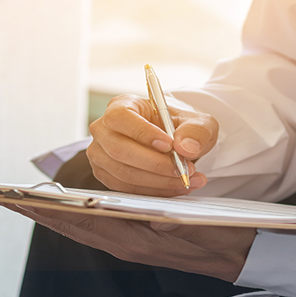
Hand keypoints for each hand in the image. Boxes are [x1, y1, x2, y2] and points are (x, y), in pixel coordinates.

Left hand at [4, 203, 254, 281]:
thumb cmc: (219, 234)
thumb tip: (109, 207)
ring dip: (49, 213)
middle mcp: (123, 245)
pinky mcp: (134, 243)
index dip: (42, 207)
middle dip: (34, 210)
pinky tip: (63, 209)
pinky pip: (94, 230)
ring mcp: (127, 246)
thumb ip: (148, 215)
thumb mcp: (185, 221)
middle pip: (69, 225)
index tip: (11, 196)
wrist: (243, 255)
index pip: (75, 221)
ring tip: (19, 200)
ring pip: (79, 228)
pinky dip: (73, 217)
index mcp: (130, 241)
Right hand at [88, 94, 218, 195]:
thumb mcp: (196, 122)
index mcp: (120, 106)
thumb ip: (195, 131)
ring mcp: (99, 153)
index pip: (120, 117)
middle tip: (183, 169)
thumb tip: (186, 147)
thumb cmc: (178, 127)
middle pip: (119, 149)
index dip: (142, 132)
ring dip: (158, 181)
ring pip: (123, 173)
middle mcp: (103, 129)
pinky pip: (126, 188)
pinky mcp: (105, 174)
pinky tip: (174, 187)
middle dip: (154, 164)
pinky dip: (153, 190)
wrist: (173, 143)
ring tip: (186, 179)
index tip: (169, 145)